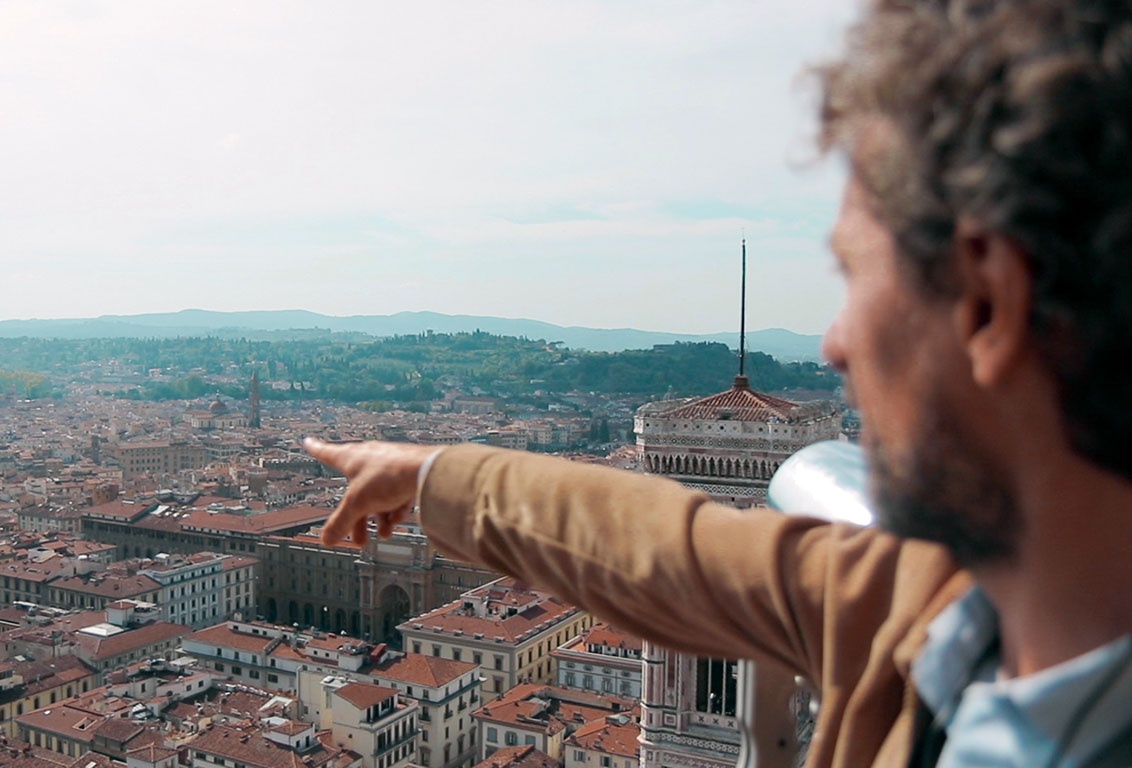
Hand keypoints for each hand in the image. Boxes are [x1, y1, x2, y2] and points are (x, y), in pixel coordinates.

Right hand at [303, 437, 441, 545]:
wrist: (427, 470)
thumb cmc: (387, 477)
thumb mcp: (357, 504)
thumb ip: (341, 522)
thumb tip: (325, 540)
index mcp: (352, 458)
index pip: (327, 453)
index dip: (316, 449)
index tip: (308, 441)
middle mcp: (370, 458)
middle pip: (356, 491)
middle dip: (358, 519)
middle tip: (359, 542)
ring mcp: (390, 464)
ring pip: (380, 495)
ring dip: (380, 518)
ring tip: (385, 536)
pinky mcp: (409, 473)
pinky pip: (398, 494)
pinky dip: (396, 509)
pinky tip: (398, 522)